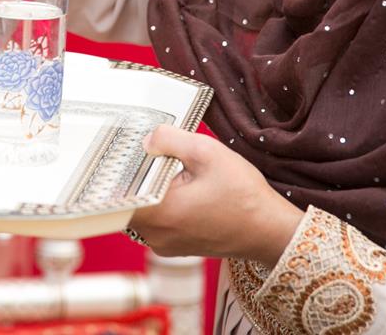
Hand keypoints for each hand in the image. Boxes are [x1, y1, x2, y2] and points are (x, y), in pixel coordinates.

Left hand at [127, 126, 303, 266]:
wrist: (270, 231)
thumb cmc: (243, 195)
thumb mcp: (208, 153)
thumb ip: (170, 139)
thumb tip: (146, 140)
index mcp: (159, 213)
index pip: (116, 193)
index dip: (116, 169)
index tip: (123, 151)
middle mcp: (155, 235)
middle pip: (126, 200)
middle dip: (135, 175)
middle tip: (147, 152)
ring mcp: (164, 244)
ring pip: (141, 210)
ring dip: (150, 189)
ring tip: (167, 167)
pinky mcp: (175, 246)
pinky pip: (156, 221)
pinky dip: (161, 203)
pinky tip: (178, 186)